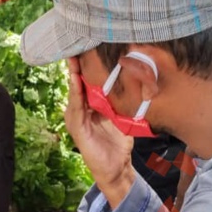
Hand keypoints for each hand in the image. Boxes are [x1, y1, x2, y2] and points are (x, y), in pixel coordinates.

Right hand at [65, 57, 135, 207]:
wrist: (116, 168)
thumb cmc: (119, 142)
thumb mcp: (122, 115)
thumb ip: (123, 99)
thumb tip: (138, 79)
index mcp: (90, 105)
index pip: (86, 80)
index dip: (85, 64)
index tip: (88, 45)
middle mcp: (80, 109)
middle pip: (76, 82)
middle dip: (76, 64)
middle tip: (76, 43)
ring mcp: (76, 118)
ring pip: (74, 91)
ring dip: (73, 74)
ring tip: (73, 57)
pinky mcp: (77, 128)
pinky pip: (76, 107)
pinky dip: (76, 93)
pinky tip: (77, 80)